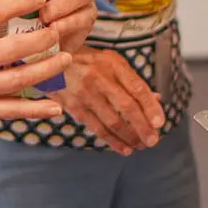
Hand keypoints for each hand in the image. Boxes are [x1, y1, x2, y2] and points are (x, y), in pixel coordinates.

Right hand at [0, 0, 72, 133]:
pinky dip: (37, 110)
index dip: (21, 1)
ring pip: (21, 77)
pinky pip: (13, 110)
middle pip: (17, 46)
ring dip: (48, 68)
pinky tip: (56, 107)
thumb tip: (1, 14)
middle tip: (59, 29)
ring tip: (66, 58)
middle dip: (44, 38)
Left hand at [35, 0, 96, 52]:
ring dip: (68, 19)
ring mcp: (86, 4)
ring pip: (88, 9)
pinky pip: (84, 27)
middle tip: (44, 14)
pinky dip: (69, 31)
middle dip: (65, 1)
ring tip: (50, 28)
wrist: (32, 25)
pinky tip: (55, 37)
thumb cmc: (23, 1)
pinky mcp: (86, 24)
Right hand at [49, 47, 163, 155]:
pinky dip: (112, 141)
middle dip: (142, 126)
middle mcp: (99, 76)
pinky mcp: (73, 106)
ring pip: (112, 121)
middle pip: (127, 106)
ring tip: (140, 146)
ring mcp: (85, 92)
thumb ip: (132, 81)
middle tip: (153, 140)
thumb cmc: (84, 60)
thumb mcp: (109, 62)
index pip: (137, 87)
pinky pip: (97, 127)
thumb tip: (156, 99)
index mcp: (112, 63)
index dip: (151, 107)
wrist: (47, 59)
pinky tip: (123, 148)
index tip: (160, 122)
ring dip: (129, 136)